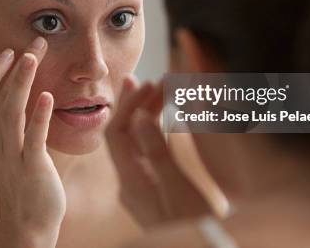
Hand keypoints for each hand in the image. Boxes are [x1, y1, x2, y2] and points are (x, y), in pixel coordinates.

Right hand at [0, 37, 65, 247]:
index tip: (9, 50)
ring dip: (21, 83)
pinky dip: (39, 117)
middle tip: (30, 44)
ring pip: (11, 114)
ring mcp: (9, 156)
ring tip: (32, 57)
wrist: (26, 220)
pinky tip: (47, 97)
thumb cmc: (13, 174)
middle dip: (8, 69)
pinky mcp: (31, 168)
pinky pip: (34, 139)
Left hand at [105, 74, 211, 227]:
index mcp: (132, 183)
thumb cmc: (192, 228)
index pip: (117, 133)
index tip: (150, 83)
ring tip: (160, 91)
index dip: (130, 105)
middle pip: (125, 135)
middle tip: (156, 80)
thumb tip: (137, 117)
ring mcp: (141, 188)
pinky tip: (168, 120)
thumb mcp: (178, 191)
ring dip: (148, 116)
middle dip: (139, 105)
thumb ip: (158, 154)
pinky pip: (148, 153)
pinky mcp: (153, 191)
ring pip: (137, 143)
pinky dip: (157, 133)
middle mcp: (131, 184)